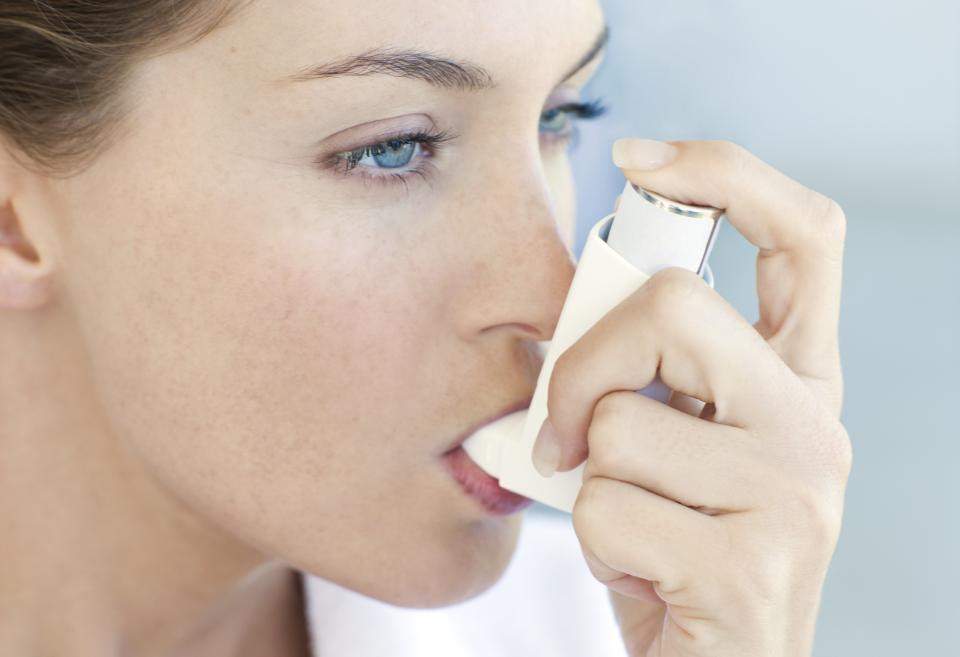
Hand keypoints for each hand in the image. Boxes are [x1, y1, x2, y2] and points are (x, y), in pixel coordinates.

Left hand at [534, 139, 850, 656]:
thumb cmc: (673, 547)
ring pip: (620, 424)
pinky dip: (593, 543)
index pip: (805, 236)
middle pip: (673, 306)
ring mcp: (794, 497)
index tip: (641, 157)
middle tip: (559, 427)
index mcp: (798, 382)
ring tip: (630, 524)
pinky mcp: (749, 570)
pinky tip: (642, 572)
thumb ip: (644, 372)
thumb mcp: (668, 445)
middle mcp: (814, 427)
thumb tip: (571, 311)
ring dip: (587, 480)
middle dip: (583, 361)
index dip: (728, 172)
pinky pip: (608, 509)